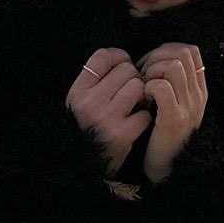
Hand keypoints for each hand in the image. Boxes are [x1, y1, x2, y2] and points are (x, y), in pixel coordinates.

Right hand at [66, 48, 149, 174]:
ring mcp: (105, 118)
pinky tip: (134, 125)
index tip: (122, 67)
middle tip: (129, 94)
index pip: (103, 56)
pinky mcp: (122, 135)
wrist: (84, 166)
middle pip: (127, 70)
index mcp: (77, 91)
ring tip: (132, 107)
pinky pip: (145, 113)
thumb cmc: (87, 128)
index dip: (118, 57)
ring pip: (139, 87)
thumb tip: (124, 59)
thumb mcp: (80, 102)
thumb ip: (96, 80)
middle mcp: (89, 102)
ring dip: (141, 97)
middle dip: (133, 79)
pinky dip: (144, 118)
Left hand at [138, 43, 206, 182]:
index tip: (150, 65)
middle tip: (143, 75)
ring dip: (152, 71)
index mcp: (198, 90)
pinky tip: (143, 99)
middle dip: (157, 57)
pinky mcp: (173, 119)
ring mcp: (188, 107)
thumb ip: (170, 83)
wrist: (166, 168)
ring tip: (143, 87)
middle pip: (182, 53)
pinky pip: (162, 87)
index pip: (190, 51)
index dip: (167, 50)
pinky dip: (148, 87)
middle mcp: (197, 96)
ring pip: (173, 66)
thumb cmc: (161, 134)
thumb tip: (152, 59)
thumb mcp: (172, 105)